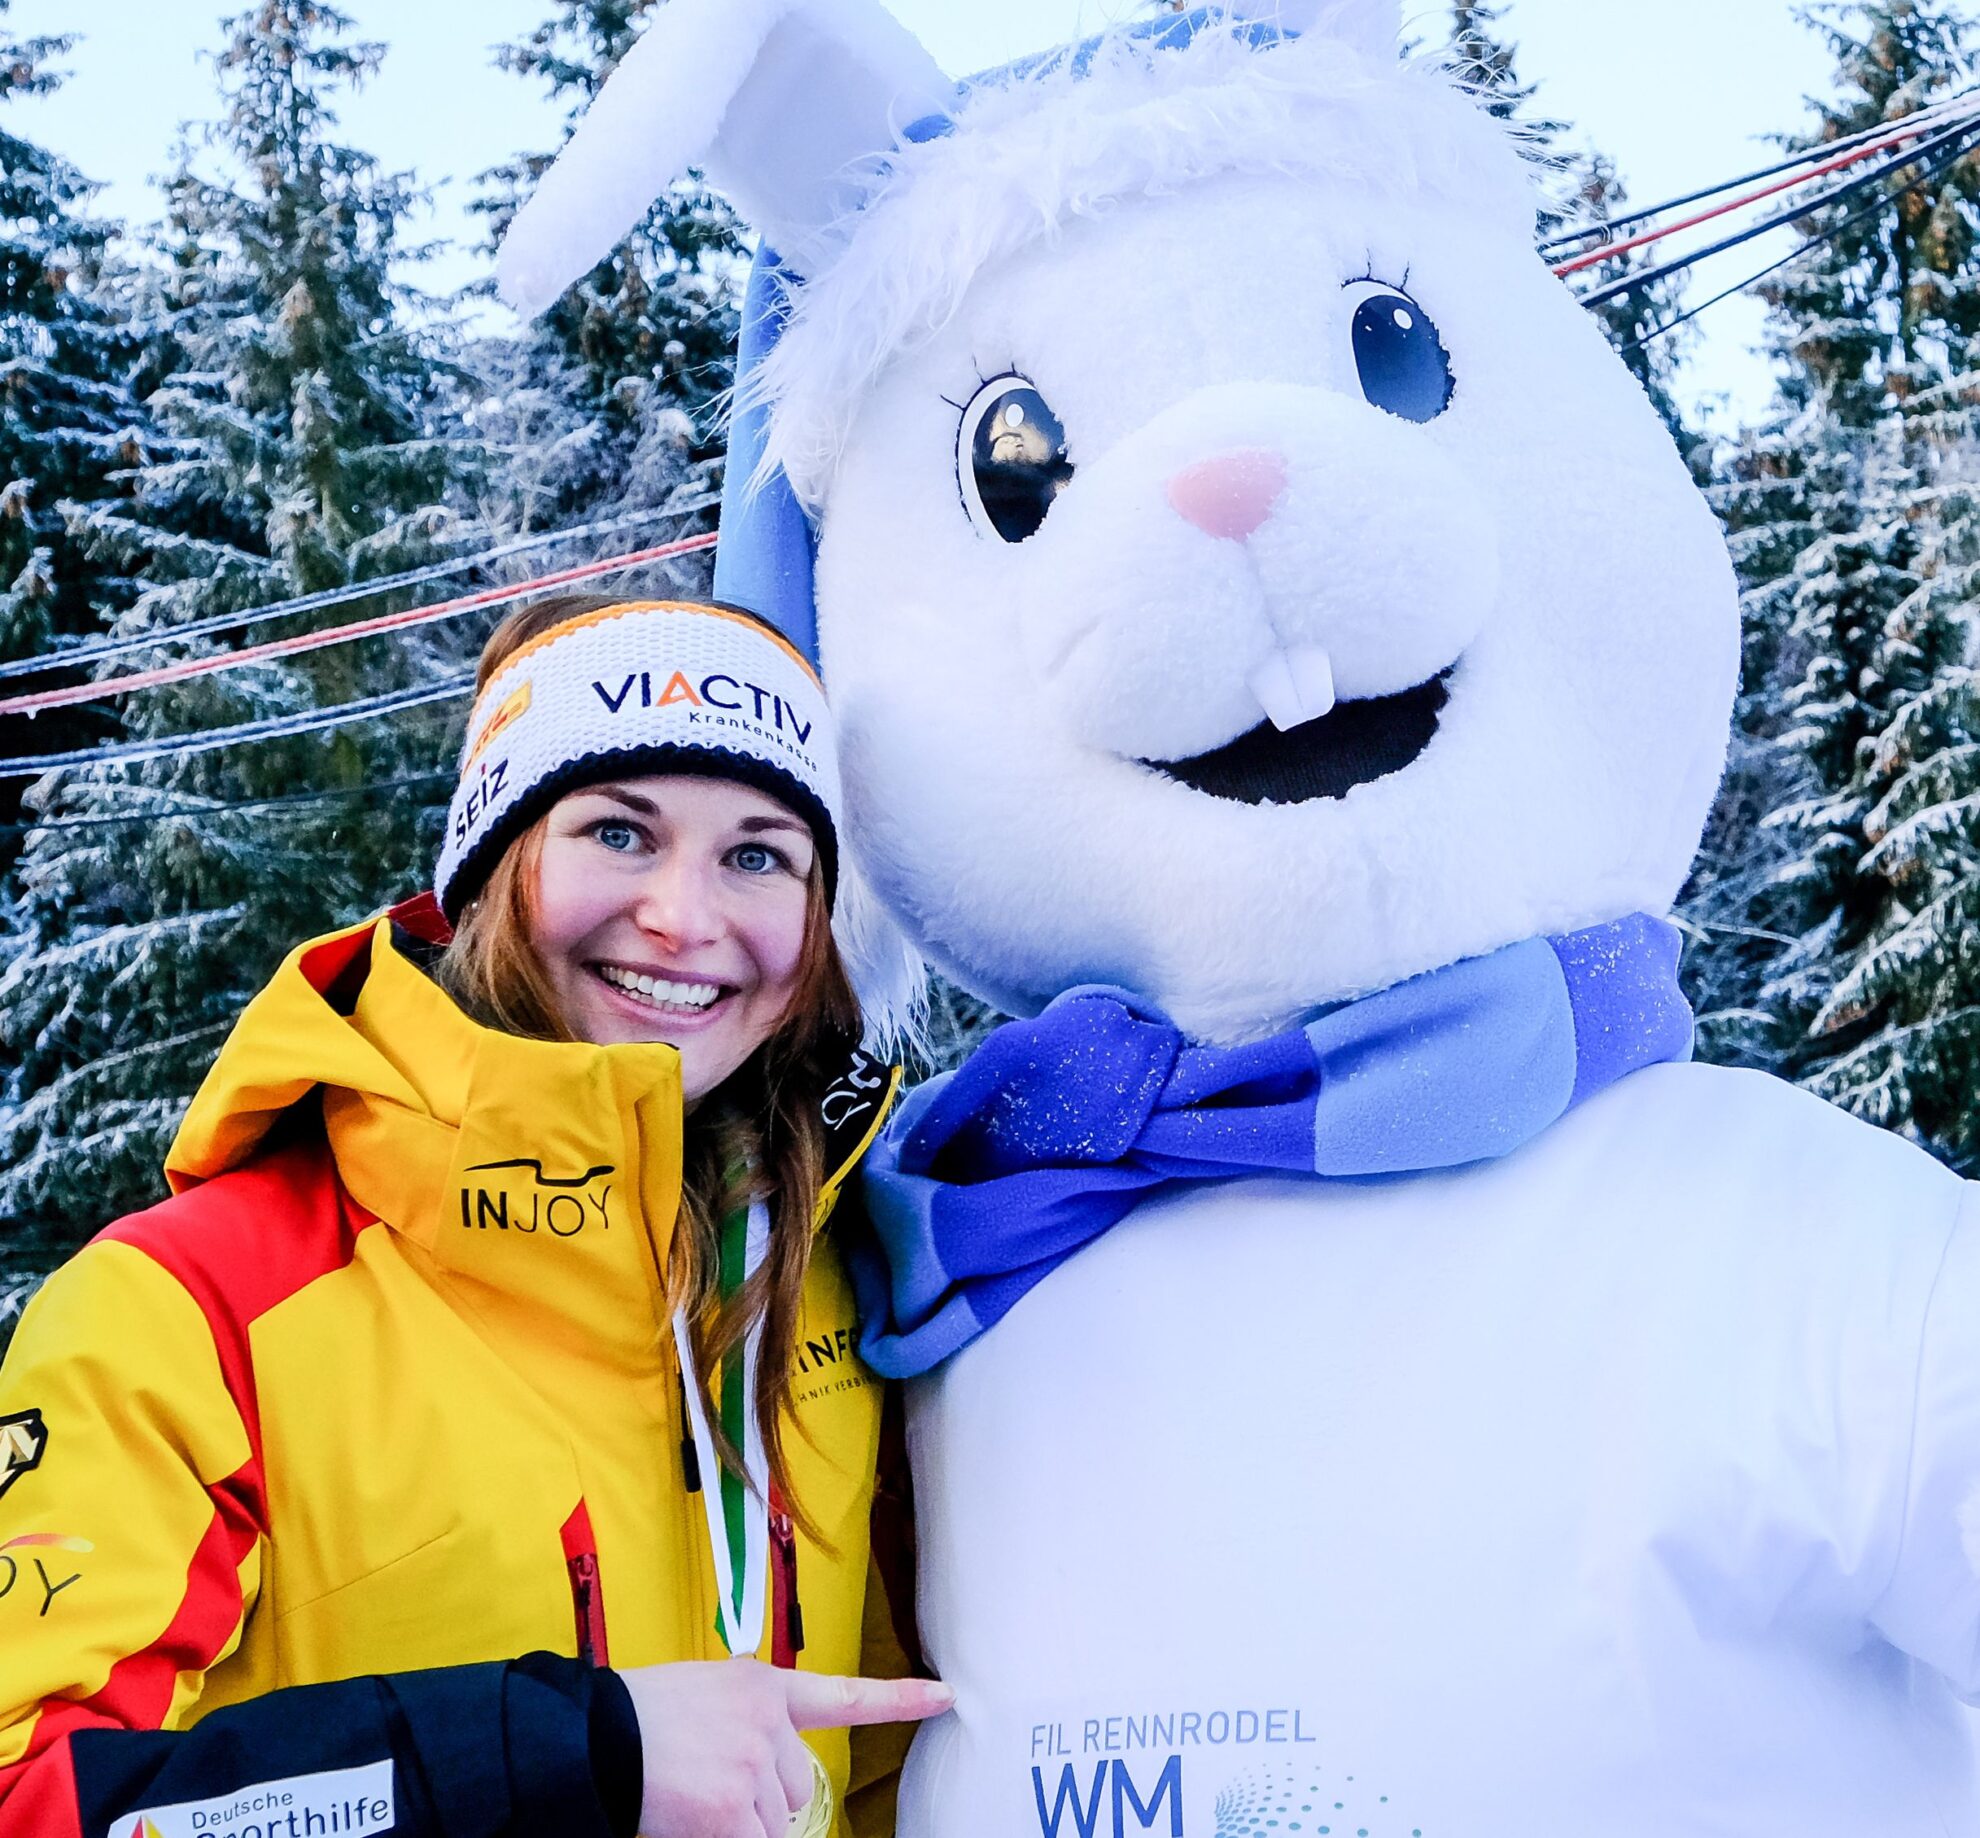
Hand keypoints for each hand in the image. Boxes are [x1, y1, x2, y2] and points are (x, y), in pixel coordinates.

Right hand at [616, 1657, 954, 1837]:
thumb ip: (747, 1715)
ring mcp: (753, 1767)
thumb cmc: (639, 1719)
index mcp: (761, 1685)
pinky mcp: (733, 1811)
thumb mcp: (706, 1694)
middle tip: (707, 1782)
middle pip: (795, 1785)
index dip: (899, 1699)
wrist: (594, 1737)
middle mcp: (767, 1722)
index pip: (844, 1695)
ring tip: (692, 1793)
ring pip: (774, 1820)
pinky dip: (732, 1837)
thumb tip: (773, 1759)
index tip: (943, 1697)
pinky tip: (696, 1817)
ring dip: (740, 1821)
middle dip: (760, 1797)